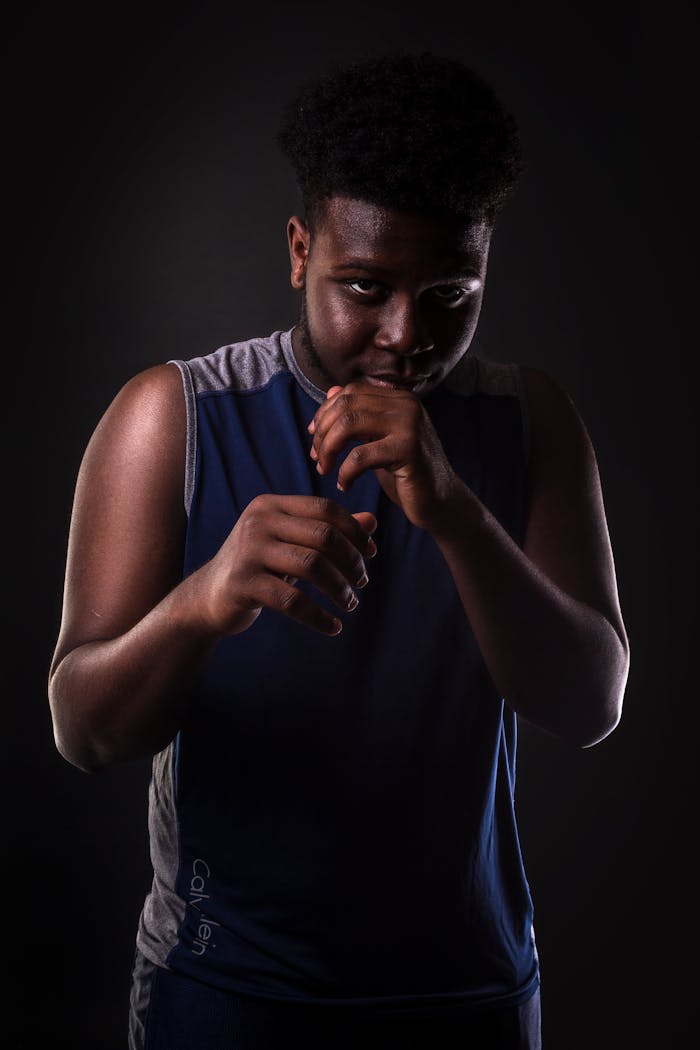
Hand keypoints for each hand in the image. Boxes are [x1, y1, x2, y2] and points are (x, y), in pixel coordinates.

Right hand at [194, 494, 376, 637]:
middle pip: (323, 535)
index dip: (354, 531)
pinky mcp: (243, 583)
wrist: (209, 596)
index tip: (370, 554)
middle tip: (362, 582)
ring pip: (312, 566)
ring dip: (339, 589)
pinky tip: (332, 627)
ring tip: (351, 604)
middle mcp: (258, 522)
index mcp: (271, 505)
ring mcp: (248, 551)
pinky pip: (292, 601)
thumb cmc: (260, 566)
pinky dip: (319, 617)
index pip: (325, 509)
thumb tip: (373, 521)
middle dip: (351, 561)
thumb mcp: (292, 544)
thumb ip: (330, 530)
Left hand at [308, 383, 460, 531]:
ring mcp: (409, 425)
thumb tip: (331, 392)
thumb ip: (358, 416)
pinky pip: (360, 456)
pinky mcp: (408, 450)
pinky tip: (344, 485)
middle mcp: (406, 405)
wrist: (440, 501)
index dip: (325, 413)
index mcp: (399, 398)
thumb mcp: (378, 440)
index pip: (350, 392)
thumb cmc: (406, 472)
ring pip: (349, 424)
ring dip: (328, 449)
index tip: (314, 437)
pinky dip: (345, 472)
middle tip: (317, 457)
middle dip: (323, 432)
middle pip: (346, 405)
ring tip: (324, 469)